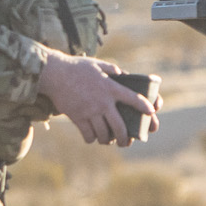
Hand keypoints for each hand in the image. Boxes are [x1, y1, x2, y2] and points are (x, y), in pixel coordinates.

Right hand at [39, 54, 156, 145]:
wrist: (53, 73)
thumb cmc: (76, 67)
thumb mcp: (98, 64)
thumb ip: (112, 69)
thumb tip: (123, 74)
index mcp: (111, 87)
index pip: (133, 98)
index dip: (144, 106)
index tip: (151, 112)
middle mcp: (103, 102)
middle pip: (119, 126)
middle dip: (124, 137)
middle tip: (125, 141)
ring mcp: (90, 111)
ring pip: (103, 133)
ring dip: (106, 140)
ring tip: (108, 140)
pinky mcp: (77, 117)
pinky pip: (87, 134)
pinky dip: (91, 138)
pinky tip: (92, 138)